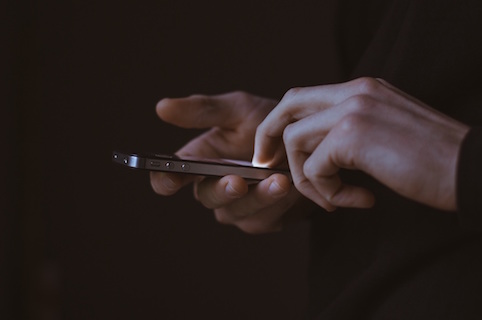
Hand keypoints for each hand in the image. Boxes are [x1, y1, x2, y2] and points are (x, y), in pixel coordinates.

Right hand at [150, 92, 301, 233]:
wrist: (311, 141)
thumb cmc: (269, 122)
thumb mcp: (239, 109)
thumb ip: (204, 110)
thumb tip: (162, 107)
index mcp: (199, 161)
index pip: (169, 177)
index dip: (165, 180)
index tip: (171, 178)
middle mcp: (214, 188)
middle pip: (207, 197)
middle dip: (222, 190)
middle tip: (238, 181)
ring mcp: (239, 208)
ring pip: (238, 211)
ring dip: (259, 198)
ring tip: (279, 180)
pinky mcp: (264, 220)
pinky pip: (266, 218)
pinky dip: (279, 203)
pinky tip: (293, 187)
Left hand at [253, 78, 469, 211]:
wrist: (472, 169)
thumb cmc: (437, 160)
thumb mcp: (390, 132)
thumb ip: (356, 131)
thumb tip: (323, 153)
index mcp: (365, 88)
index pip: (305, 96)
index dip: (284, 124)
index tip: (277, 153)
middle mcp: (356, 91)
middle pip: (288, 105)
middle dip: (270, 138)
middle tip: (268, 166)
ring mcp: (353, 109)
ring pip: (295, 140)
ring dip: (307, 178)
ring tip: (335, 199)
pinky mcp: (353, 135)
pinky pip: (315, 168)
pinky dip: (327, 193)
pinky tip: (358, 201)